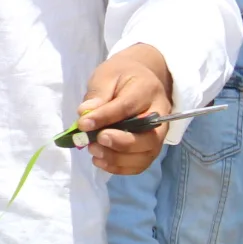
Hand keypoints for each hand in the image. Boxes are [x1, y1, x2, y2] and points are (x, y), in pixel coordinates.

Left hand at [78, 44, 173, 174]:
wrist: (140, 78)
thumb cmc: (121, 76)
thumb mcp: (106, 76)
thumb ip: (97, 94)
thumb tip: (85, 113)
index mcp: (147, 90)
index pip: (128, 107)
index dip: (104, 117)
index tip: (82, 124)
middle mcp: (160, 115)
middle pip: (147, 138)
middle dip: (120, 143)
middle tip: (94, 141)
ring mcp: (158, 134)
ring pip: (145, 155)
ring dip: (117, 159)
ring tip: (93, 150)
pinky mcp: (151, 147)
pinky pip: (140, 164)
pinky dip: (120, 167)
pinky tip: (100, 161)